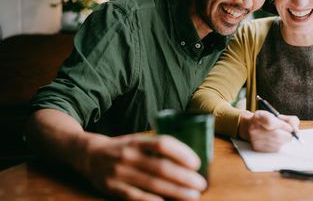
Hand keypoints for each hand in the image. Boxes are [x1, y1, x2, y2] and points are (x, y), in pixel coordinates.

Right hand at [81, 133, 206, 200]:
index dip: (182, 153)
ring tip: (193, 195)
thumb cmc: (122, 148)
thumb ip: (156, 146)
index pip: (163, 144)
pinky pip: (136, 197)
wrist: (89, 155)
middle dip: (184, 177)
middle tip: (201, 184)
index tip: (196, 163)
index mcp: (136, 141)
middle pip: (161, 167)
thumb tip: (186, 156)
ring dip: (176, 191)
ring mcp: (120, 173)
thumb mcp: (137, 140)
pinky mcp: (113, 188)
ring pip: (152, 184)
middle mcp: (128, 155)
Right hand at [238, 110, 299, 151]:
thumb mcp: (277, 115)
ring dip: (284, 140)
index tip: (289, 127)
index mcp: (258, 117)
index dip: (284, 126)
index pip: (271, 122)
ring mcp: (254, 139)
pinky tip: (276, 140)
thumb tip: (296, 131)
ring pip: (277, 143)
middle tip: (290, 133)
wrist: (249, 127)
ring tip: (281, 135)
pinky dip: (279, 145)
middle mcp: (254, 128)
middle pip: (277, 135)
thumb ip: (290, 120)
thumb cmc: (267, 120)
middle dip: (287, 135)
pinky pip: (274, 149)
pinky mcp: (257, 148)